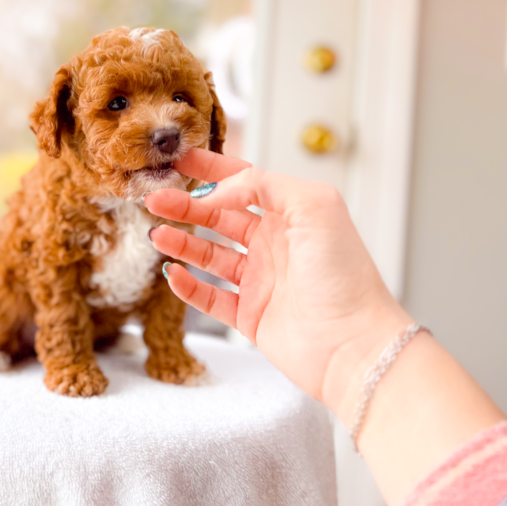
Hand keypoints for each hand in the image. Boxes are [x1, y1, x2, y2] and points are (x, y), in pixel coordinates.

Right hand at [145, 148, 412, 417]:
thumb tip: (220, 191)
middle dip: (185, 206)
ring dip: (182, 242)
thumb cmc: (344, 275)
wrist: (352, 345)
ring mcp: (261, 281)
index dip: (211, 170)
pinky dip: (188, 286)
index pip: (244, 182)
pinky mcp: (251, 315)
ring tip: (157, 234)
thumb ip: (265, 185)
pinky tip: (173, 273)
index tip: (178, 160)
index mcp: (290, 216)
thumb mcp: (314, 206)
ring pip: (210, 254)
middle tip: (154, 199)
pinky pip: (210, 296)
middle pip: (219, 217)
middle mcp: (275, 245)